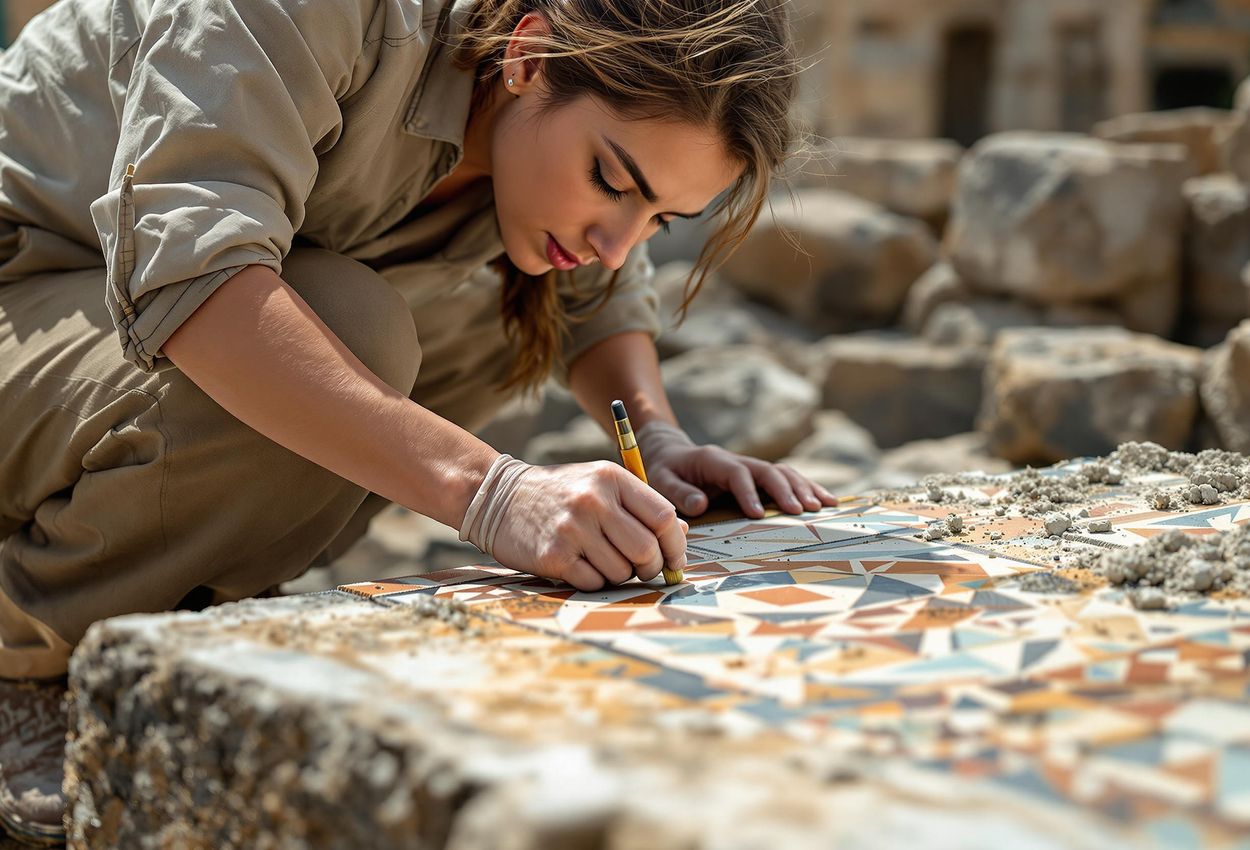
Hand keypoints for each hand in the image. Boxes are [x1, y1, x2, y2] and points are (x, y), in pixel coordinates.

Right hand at [460, 455, 687, 591]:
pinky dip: (594, 581)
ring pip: (622, 571)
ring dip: (620, 575)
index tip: (674, 559)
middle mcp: (594, 501)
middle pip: (647, 549)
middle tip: (644, 569)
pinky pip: (594, 583)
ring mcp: (572, 529)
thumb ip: (640, 506)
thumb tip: (682, 534)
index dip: (676, 544)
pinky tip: (581, 565)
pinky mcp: (554, 556)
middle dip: (652, 568)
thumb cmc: (560, 494)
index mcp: (611, 478)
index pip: (664, 516)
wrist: (499, 497)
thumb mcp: (600, 485)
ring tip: (602, 561)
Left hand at [636, 421, 838, 518]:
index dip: (748, 492)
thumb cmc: (664, 469)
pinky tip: (826, 500)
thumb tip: (701, 504)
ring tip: (823, 506)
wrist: (671, 453)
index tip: (757, 514)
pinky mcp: (757, 476)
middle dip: (786, 490)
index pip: (736, 473)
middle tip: (802, 511)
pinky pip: (785, 479)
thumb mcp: (661, 478)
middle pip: (767, 470)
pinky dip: (806, 488)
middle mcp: (736, 460)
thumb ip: (678, 492)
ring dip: (804, 488)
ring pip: (782, 472)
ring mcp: (749, 467)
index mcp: (713, 460)